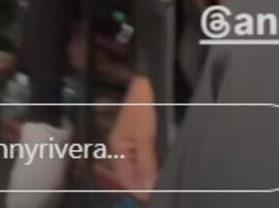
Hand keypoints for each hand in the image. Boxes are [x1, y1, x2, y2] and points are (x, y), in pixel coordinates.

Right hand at [109, 74, 157, 200]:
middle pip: (131, 173)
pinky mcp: (141, 137)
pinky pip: (144, 157)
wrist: (145, 82)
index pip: (124, 178)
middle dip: (143, 183)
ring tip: (161, 179)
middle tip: (159, 190)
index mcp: (117, 148)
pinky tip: (160, 165)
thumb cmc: (141, 108)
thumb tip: (146, 190)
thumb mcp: (144, 138)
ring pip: (139, 166)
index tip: (150, 198)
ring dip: (148, 174)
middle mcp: (122, 148)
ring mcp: (131, 142)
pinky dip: (151, 163)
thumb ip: (145, 164)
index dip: (136, 190)